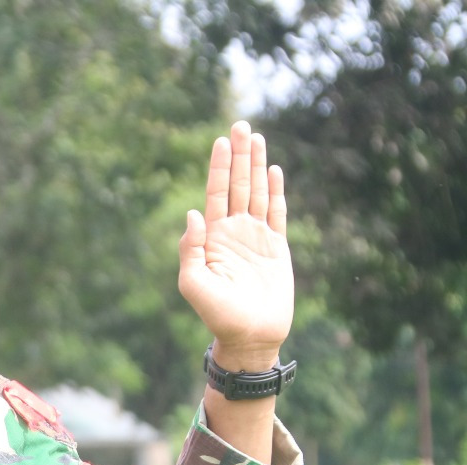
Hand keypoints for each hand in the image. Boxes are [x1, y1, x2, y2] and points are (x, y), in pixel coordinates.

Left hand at [178, 120, 293, 369]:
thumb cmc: (218, 315)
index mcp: (212, 237)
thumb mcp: (194, 283)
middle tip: (240, 125)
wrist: (250, 336)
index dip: (219, 167)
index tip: (220, 141)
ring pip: (258, 192)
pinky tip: (274, 170)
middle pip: (237, 185)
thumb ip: (190, 249)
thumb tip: (193, 213)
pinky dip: (276, 191)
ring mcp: (256, 237)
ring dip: (257, 165)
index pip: (215, 194)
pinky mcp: (277, 247)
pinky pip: (277, 213)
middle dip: (238, 156)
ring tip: (255, 137)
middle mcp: (233, 232)